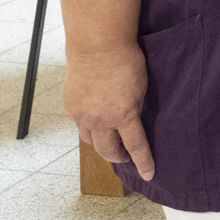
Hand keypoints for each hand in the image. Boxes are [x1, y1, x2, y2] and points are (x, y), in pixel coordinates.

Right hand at [64, 44, 154, 180]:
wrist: (97, 45)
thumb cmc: (126, 61)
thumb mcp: (141, 88)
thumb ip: (136, 108)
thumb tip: (133, 122)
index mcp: (123, 115)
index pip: (135, 147)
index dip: (143, 163)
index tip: (148, 174)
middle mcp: (100, 120)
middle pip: (108, 151)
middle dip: (119, 157)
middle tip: (126, 156)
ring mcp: (82, 115)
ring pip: (91, 141)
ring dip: (102, 144)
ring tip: (110, 141)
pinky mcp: (71, 107)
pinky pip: (80, 125)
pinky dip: (89, 127)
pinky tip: (96, 121)